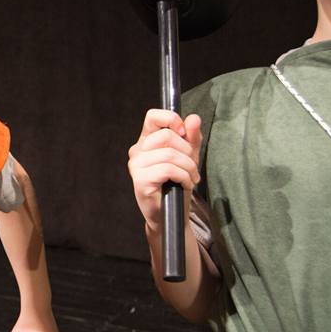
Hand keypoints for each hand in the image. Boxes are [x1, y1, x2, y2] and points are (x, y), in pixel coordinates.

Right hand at [127, 109, 201, 230]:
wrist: (171, 214)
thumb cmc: (177, 184)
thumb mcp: (188, 157)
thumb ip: (191, 138)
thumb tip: (194, 118)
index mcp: (146, 141)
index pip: (152, 117)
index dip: (171, 119)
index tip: (184, 133)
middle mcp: (137, 151)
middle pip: (167, 136)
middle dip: (187, 151)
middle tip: (192, 167)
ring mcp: (136, 165)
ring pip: (170, 154)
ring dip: (188, 167)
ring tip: (191, 177)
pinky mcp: (140, 180)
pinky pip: (168, 169)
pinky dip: (184, 176)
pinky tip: (185, 184)